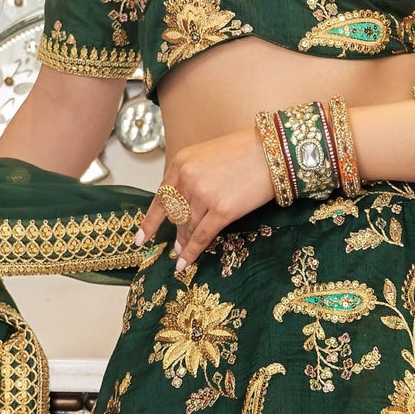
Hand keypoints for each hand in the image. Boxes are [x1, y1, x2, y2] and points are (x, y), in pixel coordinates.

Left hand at [135, 127, 276, 278]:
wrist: (274, 151)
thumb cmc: (244, 151)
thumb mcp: (206, 156)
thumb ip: (191, 176)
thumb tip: (183, 206)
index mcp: (181, 163)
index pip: (161, 198)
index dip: (150, 222)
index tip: (141, 239)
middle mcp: (187, 179)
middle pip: (175, 215)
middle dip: (175, 233)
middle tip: (174, 247)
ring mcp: (203, 196)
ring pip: (187, 227)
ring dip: (184, 242)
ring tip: (181, 253)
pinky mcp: (223, 210)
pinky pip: (201, 236)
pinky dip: (192, 252)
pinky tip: (185, 262)